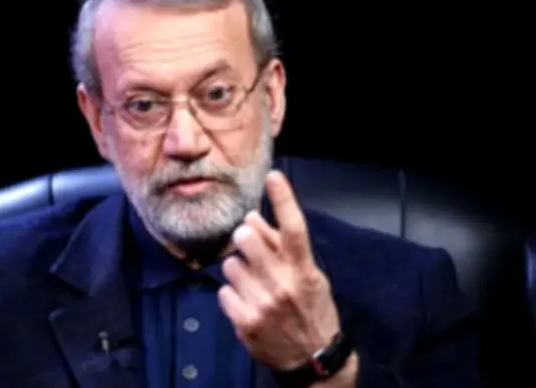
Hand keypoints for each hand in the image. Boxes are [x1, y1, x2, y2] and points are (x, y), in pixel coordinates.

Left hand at [218, 170, 341, 369]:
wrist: (311, 360)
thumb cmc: (311, 310)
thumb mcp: (309, 276)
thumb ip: (281, 247)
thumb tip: (252, 218)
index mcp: (304, 270)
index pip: (294, 228)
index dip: (284, 199)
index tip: (273, 176)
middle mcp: (283, 285)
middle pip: (248, 239)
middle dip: (245, 238)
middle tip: (250, 247)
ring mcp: (262, 304)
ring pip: (230, 264)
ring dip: (238, 270)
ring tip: (253, 284)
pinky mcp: (245, 322)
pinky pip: (224, 291)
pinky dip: (233, 294)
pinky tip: (247, 302)